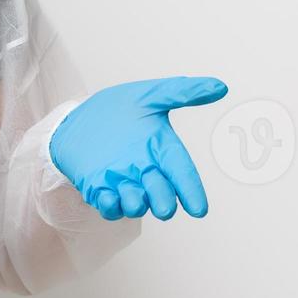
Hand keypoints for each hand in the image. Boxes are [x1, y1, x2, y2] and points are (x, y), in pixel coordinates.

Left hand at [50, 76, 226, 220]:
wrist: (78, 116)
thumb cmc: (117, 108)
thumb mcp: (148, 95)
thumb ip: (182, 92)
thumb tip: (219, 87)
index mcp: (162, 150)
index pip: (182, 173)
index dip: (191, 191)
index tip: (199, 209)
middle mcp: (146, 171)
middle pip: (161, 194)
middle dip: (164, 202)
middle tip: (164, 208)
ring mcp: (123, 182)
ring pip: (135, 205)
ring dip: (136, 205)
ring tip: (134, 198)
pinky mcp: (99, 189)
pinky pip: (108, 206)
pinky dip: (110, 205)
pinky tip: (108, 197)